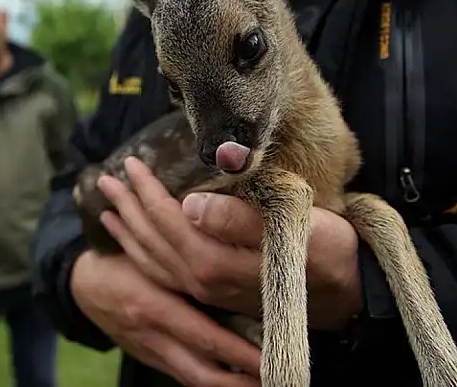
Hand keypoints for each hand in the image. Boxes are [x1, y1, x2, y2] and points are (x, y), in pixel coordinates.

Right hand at [70, 250, 260, 386]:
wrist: (83, 284)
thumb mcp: (149, 254)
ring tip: (261, 381)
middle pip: (203, 374)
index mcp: (154, 307)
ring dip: (229, 385)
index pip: (205, 337)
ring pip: (195, 380)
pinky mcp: (150, 358)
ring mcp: (151, 352)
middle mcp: (153, 337)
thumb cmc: (122, 258)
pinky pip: (184, 375)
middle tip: (275, 377)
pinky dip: (210, 378)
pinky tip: (233, 376)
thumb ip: (183, 262)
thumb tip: (227, 258)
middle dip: (241, 382)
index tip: (270, 357)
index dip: (239, 352)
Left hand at [98, 156, 362, 329]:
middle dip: (128, 207)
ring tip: (109, 205)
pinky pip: (164, 273)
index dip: (147, 193)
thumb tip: (191, 205)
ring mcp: (206, 291)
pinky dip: (143, 254)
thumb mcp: (293, 227)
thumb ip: (239, 220)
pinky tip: (134, 242)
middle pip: (152, 241)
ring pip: (153, 259)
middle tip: (107, 177)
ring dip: (129, 230)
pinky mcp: (214, 292)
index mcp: (216, 263)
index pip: (168, 222)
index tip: (131, 165)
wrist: (350, 290)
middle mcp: (203, 282)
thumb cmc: (328, 251)